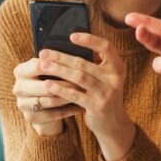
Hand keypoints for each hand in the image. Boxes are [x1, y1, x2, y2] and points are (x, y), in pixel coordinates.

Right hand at [11, 58, 81, 135]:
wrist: (41, 104)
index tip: (78, 65)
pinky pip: (53, 114)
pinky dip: (68, 110)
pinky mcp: (31, 117)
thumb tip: (78, 54)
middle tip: (85, 82)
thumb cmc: (49, 79)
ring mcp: (22, 104)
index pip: (39, 65)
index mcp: (20, 71)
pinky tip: (81, 106)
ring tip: (84, 93)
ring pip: (51, 101)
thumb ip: (56, 61)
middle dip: (68, 84)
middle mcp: (18, 87)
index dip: (59, 66)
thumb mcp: (49, 69)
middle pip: (46, 86)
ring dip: (70, 97)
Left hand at [39, 33, 136, 160]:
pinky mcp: (98, 107)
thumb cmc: (102, 95)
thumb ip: (94, 64)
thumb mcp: (104, 78)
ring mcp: (107, 93)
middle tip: (44, 52)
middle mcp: (115, 78)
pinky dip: (61, 89)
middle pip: (84, 63)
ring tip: (43, 65)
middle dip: (61, 57)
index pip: (106, 47)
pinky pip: (76, 95)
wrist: (113, 123)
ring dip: (58, 70)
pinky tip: (48, 84)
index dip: (89, 39)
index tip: (71, 36)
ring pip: (79, 77)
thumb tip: (68, 47)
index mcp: (117, 67)